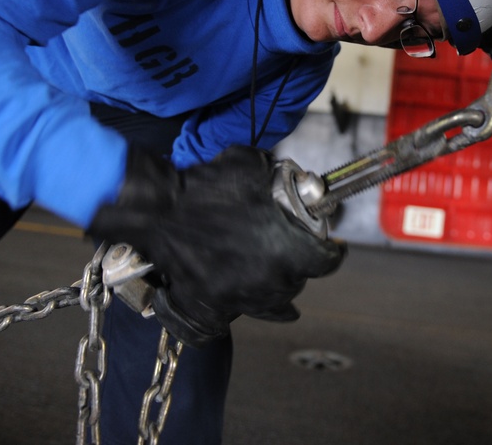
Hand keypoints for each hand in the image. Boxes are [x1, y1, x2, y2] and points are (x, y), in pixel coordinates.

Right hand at [89, 145, 345, 345]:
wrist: (157, 207)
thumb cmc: (203, 186)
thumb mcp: (250, 167)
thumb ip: (276, 177)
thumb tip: (290, 177)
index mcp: (287, 250)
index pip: (325, 262)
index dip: (332, 254)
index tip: (334, 249)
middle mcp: (268, 281)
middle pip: (297, 283)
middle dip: (299, 268)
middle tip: (294, 254)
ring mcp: (237, 299)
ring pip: (269, 306)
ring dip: (275, 292)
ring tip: (276, 283)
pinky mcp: (207, 308)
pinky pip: (223, 323)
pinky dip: (231, 313)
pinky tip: (237, 307)